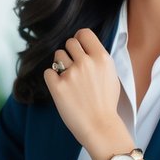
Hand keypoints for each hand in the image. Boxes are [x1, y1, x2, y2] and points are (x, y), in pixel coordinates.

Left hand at [42, 28, 130, 154]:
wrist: (100, 126)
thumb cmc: (106, 103)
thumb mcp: (111, 75)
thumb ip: (98, 59)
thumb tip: (84, 47)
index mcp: (102, 58)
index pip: (84, 33)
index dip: (79, 39)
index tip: (78, 47)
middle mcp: (86, 63)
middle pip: (69, 43)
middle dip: (70, 53)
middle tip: (74, 68)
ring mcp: (71, 74)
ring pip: (58, 55)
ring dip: (60, 65)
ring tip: (69, 80)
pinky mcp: (57, 87)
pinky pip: (48, 73)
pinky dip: (52, 79)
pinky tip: (61, 88)